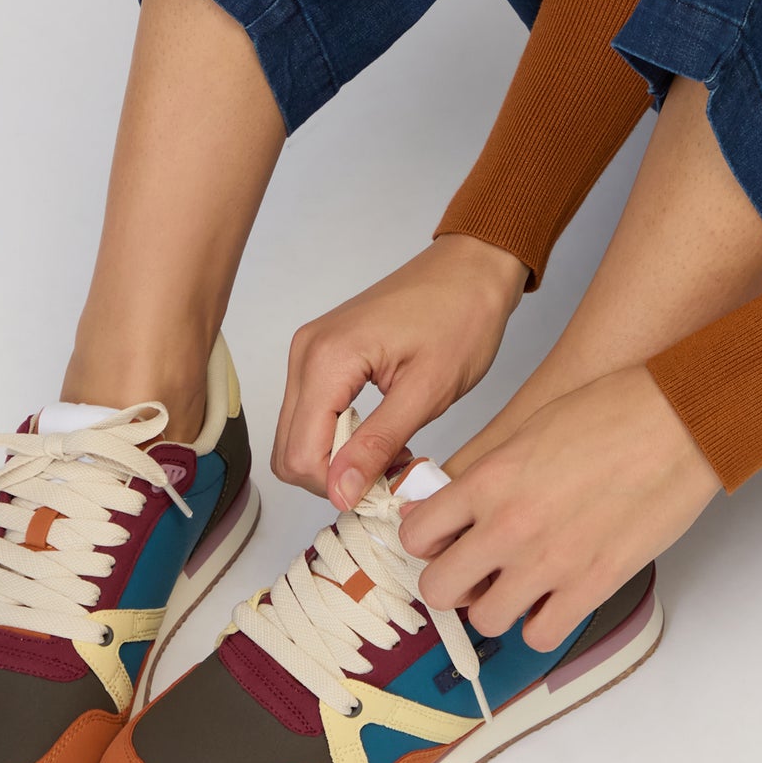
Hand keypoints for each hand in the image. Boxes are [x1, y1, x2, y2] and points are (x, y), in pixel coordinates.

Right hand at [272, 234, 528, 506]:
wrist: (471, 269)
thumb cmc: (461, 318)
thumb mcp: (427, 391)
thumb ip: (378, 444)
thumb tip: (340, 493)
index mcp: (328, 358)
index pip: (300, 455)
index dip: (338, 486)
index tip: (386, 486)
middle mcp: (306, 352)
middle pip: (290, 449)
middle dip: (336, 476)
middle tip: (391, 473)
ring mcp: (310, 350)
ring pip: (299, 434)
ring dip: (339, 457)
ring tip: (392, 452)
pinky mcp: (321, 353)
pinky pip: (313, 412)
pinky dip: (340, 435)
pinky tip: (382, 434)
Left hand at [397, 365, 721, 651]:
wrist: (677, 420)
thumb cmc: (615, 410)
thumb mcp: (532, 425)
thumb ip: (488, 470)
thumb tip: (455, 500)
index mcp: (489, 479)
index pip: (418, 534)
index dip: (427, 542)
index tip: (442, 542)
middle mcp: (509, 525)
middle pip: (439, 589)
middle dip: (452, 583)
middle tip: (473, 572)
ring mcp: (548, 562)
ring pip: (487, 619)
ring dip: (497, 605)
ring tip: (518, 584)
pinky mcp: (591, 586)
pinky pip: (541, 634)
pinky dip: (542, 623)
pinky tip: (553, 599)